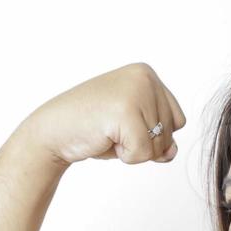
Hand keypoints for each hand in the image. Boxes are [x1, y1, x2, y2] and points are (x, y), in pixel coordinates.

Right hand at [24, 62, 186, 166]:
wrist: (53, 131)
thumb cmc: (92, 128)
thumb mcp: (134, 129)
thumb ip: (160, 136)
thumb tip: (172, 151)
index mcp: (147, 74)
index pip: (178, 121)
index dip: (152, 134)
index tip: (123, 123)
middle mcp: (145, 77)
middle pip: (170, 133)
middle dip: (142, 142)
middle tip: (112, 129)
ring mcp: (136, 92)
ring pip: (159, 145)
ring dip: (133, 150)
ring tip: (109, 133)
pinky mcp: (126, 111)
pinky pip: (143, 153)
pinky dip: (125, 156)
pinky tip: (106, 139)